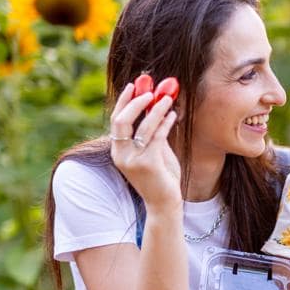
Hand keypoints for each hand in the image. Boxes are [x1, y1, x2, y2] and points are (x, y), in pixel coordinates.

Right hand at [109, 82, 180, 210]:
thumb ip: (151, 133)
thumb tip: (156, 107)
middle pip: (122, 121)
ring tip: (168, 98)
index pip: (116, 121)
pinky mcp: (148, 164)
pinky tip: (173, 116)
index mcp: (118, 151)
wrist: (164, 204)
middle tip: (151, 91)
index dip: (124, 101)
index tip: (134, 85)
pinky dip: (166, 124)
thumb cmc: (160, 177)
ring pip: (143, 127)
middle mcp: (122, 155)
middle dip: (136, 102)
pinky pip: (157, 137)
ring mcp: (133, 160)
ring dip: (156, 109)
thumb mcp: (153, 152)